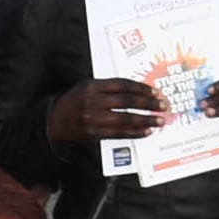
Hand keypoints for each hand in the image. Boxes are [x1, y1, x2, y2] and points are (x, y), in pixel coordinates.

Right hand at [48, 76, 163, 147]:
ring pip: (125, 119)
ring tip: (160, 120)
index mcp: (92, 86)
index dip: (142, 88)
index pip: (123, 85)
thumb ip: (109, 88)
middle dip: (148, 104)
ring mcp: (93, 119)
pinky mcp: (94, 134)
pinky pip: (119, 134)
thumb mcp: (88, 87)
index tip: (157, 92)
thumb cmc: (76, 102)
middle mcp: (92, 101)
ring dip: (146, 120)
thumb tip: (139, 93)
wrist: (55, 121)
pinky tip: (147, 131)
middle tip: (164, 106)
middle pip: (126, 101)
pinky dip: (135, 133)